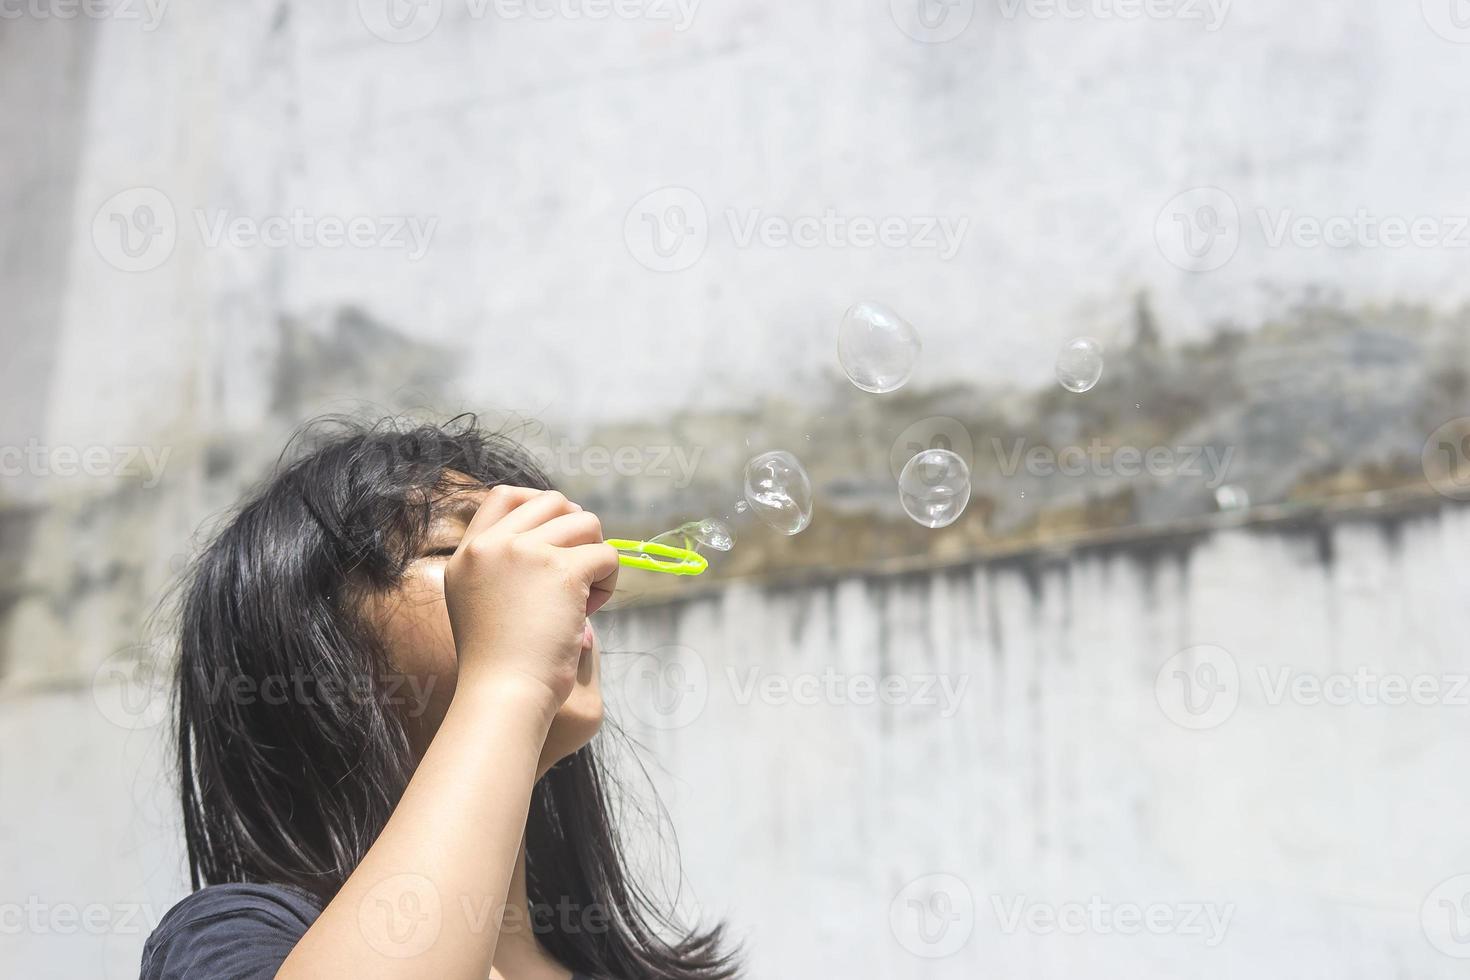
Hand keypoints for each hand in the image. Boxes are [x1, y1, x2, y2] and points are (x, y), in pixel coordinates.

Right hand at [442, 486, 618, 707]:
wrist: (504, 694)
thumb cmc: (499, 664)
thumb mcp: (479, 603)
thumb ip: (504, 569)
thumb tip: (564, 539)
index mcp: (469, 553)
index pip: (505, 496)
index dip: (539, 504)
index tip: (558, 532)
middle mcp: (494, 545)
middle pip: (553, 502)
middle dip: (575, 532)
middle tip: (577, 575)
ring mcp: (527, 553)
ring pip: (586, 522)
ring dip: (596, 555)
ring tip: (586, 597)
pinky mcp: (563, 572)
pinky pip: (606, 554)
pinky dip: (610, 579)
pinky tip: (592, 610)